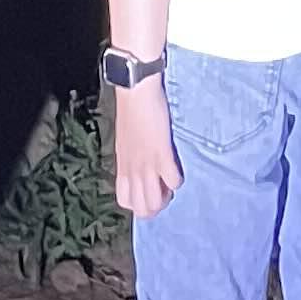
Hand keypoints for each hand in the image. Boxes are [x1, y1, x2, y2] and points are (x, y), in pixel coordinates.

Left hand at [109, 78, 180, 214]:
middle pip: (142, 209)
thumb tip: (141, 168)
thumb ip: (132, 158)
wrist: (135, 90)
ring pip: (155, 203)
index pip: (126, 202)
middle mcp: (133, 170)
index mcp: (123, 166)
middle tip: (163, 189)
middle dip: (156, 206)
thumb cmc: (132, 110)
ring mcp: (146, 164)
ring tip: (170, 182)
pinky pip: (173, 182)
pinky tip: (177, 168)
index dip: (140, 203)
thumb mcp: (126, 140)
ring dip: (167, 197)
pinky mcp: (162, 154)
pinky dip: (177, 181)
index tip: (149, 190)